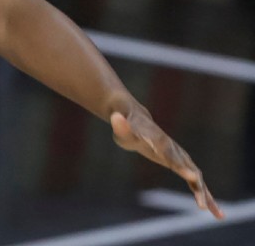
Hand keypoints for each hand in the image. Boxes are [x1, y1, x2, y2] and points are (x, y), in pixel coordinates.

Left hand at [110, 102, 223, 218]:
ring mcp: (180, 158)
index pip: (171, 155)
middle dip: (196, 186)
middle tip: (201, 204)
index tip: (192, 176)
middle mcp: (175, 150)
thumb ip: (120, 125)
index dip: (181, 166)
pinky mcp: (181, 165)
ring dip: (206, 195)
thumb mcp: (121, 127)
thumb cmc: (127, 126)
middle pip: (188, 169)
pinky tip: (215, 212)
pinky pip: (195, 183)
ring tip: (217, 214)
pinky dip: (205, 196)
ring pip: (196, 178)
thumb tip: (115, 118)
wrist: (138, 120)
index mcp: (161, 142)